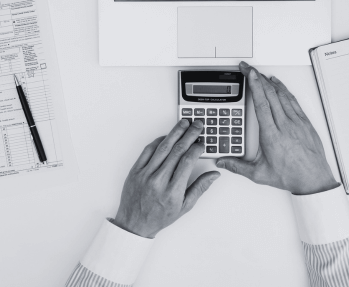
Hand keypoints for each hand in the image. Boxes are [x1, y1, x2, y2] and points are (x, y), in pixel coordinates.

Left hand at [113, 119, 219, 237]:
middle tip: (197, 125)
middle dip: (189, 135)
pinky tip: (167, 136)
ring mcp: (145, 174)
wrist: (134, 224)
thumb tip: (214, 174)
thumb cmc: (160, 216)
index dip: (196, 149)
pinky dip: (158, 141)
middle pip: (177, 150)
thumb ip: (200, 188)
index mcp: (172, 191)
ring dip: (175, 133)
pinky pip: (148, 150)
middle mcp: (158, 181)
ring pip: (163, 147)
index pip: (187, 162)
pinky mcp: (135, 170)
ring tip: (184, 123)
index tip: (202, 143)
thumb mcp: (184, 207)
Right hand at [216, 62, 338, 194]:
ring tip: (260, 74)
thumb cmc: (291, 176)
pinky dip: (284, 90)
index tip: (249, 74)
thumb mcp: (260, 174)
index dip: (254, 86)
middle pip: (270, 94)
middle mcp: (285, 125)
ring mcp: (296, 122)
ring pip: (282, 95)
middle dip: (257, 78)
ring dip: (269, 82)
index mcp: (272, 135)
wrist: (314, 180)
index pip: (261, 104)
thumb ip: (238, 166)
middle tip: (248, 68)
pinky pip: (293, 101)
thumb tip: (223, 162)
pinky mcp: (304, 122)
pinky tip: (278, 85)